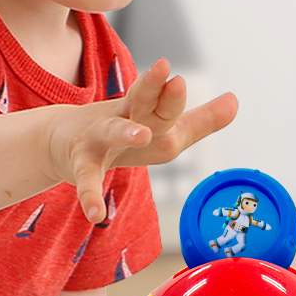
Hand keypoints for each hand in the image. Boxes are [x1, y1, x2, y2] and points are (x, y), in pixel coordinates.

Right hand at [44, 58, 238, 223]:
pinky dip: (90, 196)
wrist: (59, 140)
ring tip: (142, 135)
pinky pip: (87, 180)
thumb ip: (200, 119)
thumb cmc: (119, 133)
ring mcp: (100, 140)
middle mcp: (124, 118)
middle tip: (175, 81)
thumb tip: (236, 100)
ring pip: (113, 131)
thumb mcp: (161, 126)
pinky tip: (96, 215)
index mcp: (146, 112)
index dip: (172, 94)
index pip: (164, 100)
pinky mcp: (81, 163)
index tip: (180, 80)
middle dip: (155, 92)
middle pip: (143, 103)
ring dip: (127, 132)